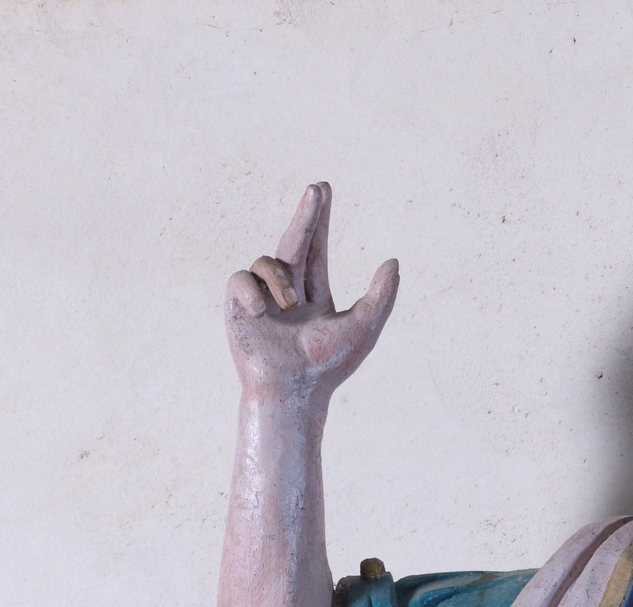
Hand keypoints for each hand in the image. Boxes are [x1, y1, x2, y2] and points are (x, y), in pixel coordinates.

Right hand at [224, 182, 398, 402]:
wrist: (293, 391)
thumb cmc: (327, 367)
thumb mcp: (362, 329)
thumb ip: (380, 297)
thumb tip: (394, 262)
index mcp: (314, 294)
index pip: (317, 249)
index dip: (319, 220)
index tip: (323, 190)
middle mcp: (288, 291)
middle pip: (294, 240)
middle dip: (306, 214)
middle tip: (317, 188)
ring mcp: (262, 297)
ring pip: (267, 260)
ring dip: (280, 277)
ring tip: (291, 304)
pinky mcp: (238, 305)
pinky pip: (240, 278)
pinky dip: (251, 290)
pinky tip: (259, 311)